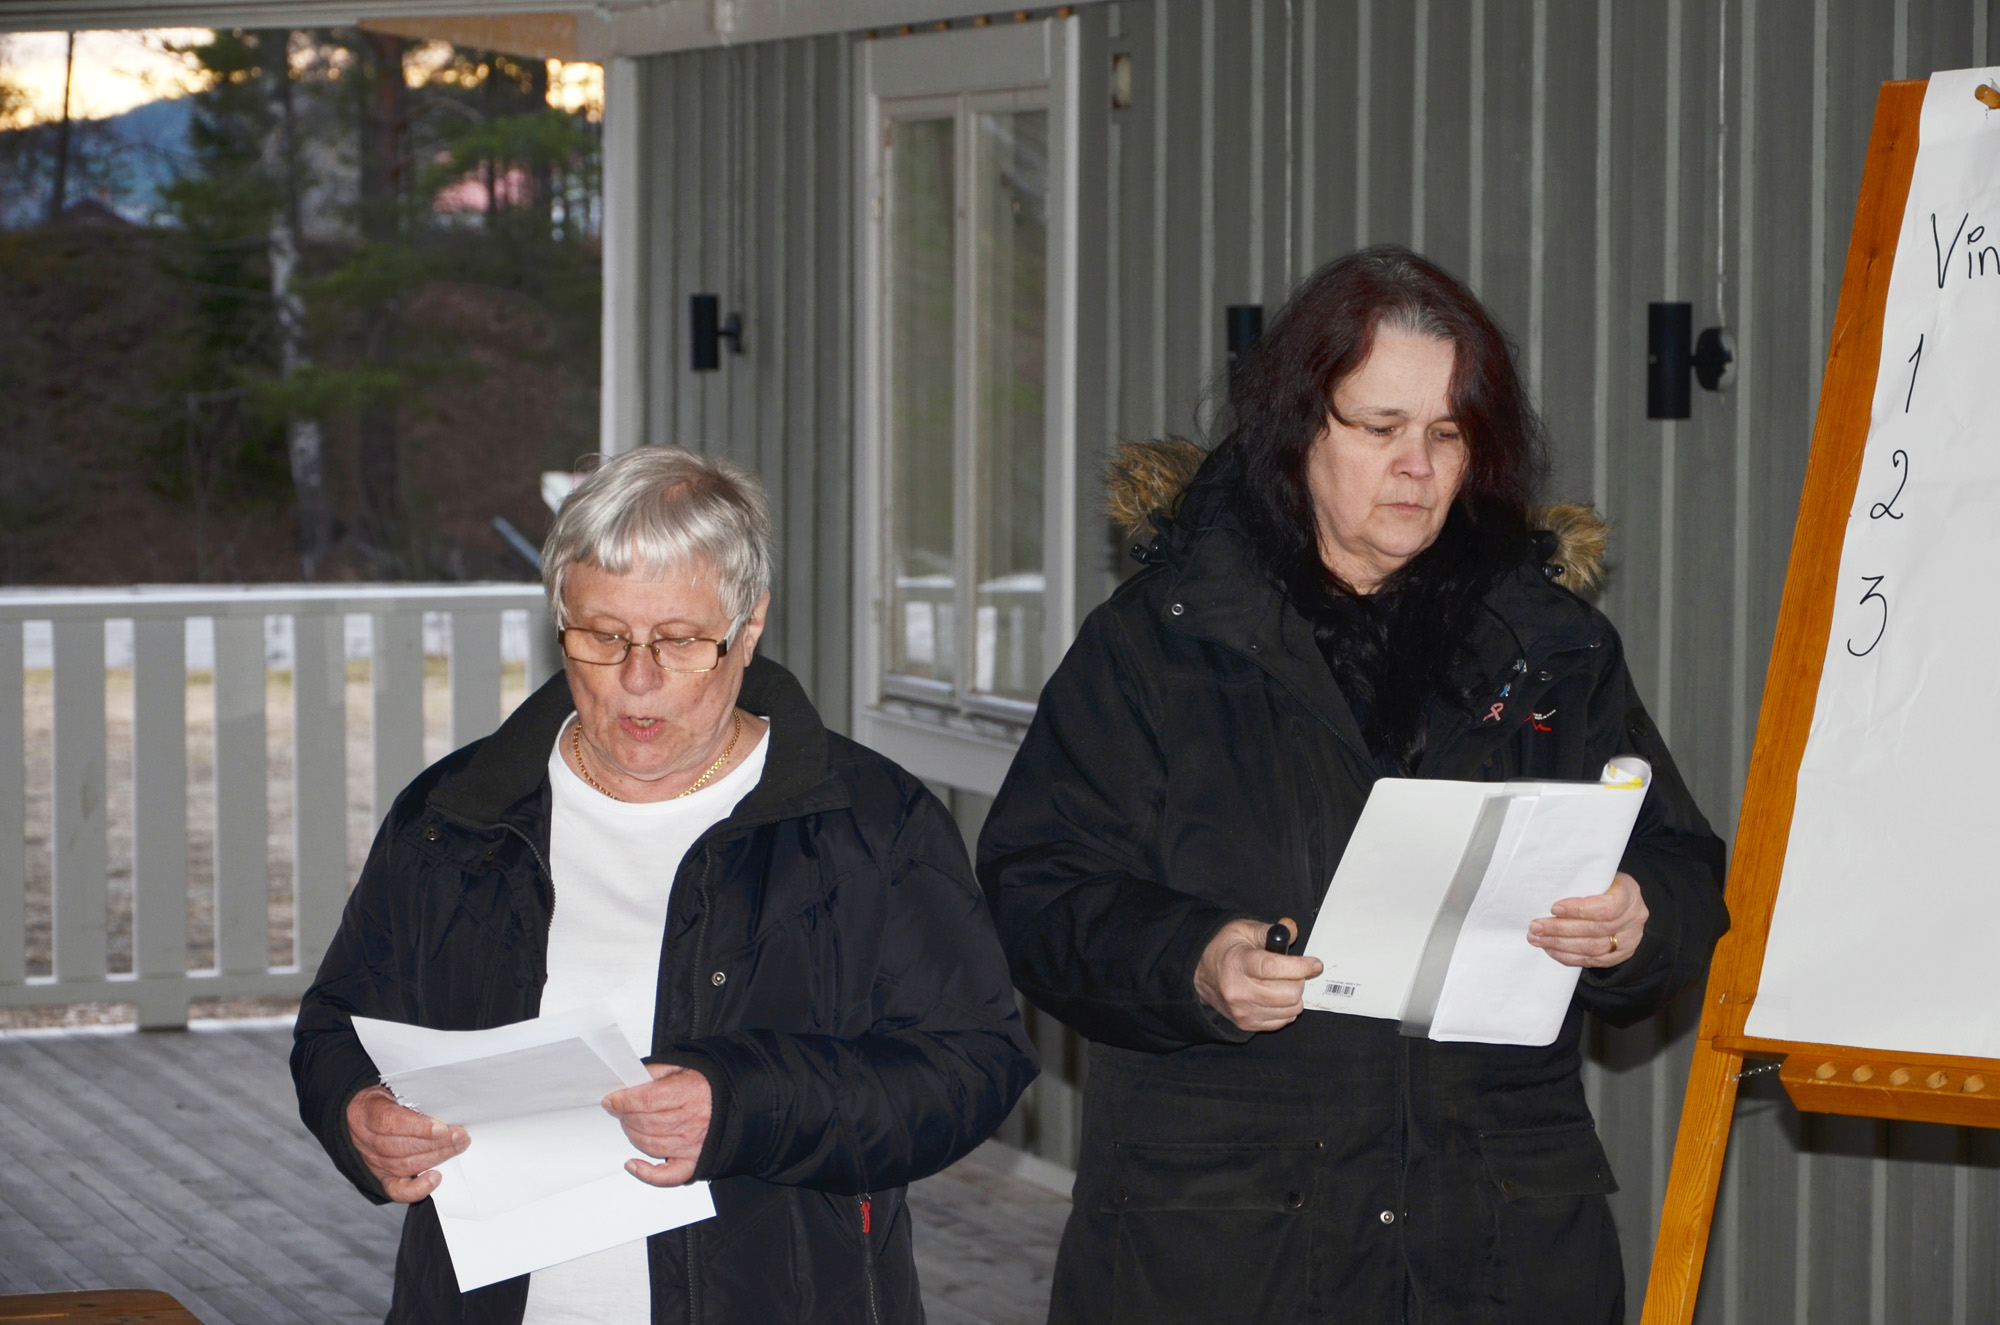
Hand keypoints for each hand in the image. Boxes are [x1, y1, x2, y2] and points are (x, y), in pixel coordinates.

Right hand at [345, 1085, 467, 1202]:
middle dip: (437, 1143)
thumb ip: (413, 1094)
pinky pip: (398, 1189)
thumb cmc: (385, 1101)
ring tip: (458, 1147)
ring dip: (437, 1157)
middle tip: (461, 1136)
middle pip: (403, 1147)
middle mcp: (368, 1141)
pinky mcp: (383, 1177)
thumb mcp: (393, 1088)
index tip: (441, 1128)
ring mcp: (374, 1162)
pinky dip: (418, 1188)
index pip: (391, 1122)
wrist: (361, 1117)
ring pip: (406, 1165)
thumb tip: (444, 1101)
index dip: (418, 1127)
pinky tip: (435, 1178)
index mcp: (368, 1113)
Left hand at [604, 1063, 712, 1186]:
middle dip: (625, 1116)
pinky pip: (667, 1176)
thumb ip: (655, 1071)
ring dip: (631, 1135)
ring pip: (650, 1145)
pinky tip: (633, 1165)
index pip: (648, 1099)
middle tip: (617, 1110)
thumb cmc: (711, 1086)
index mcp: (691, 1092)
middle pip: (646, 1122)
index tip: (611, 1100)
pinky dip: (647, 1174)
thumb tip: (628, 1080)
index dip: (624, 1101)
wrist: (739, 1102)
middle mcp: (694, 1120)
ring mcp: (693, 1145)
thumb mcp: (684, 1066)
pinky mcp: (694, 1163)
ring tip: (627, 1125)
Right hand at [1194, 918, 1324, 1031]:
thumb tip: (1293, 930)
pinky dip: (1286, 1008)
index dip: (1300, 967)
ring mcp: (1243, 1011)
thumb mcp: (1243, 930)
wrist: (1199, 974)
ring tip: (1282, 983)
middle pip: (1289, 994)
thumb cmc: (1224, 949)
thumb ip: (1270, 930)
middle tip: (1293, 972)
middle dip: (1299, 980)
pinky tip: (1275, 996)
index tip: (1315, 964)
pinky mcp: (1247, 1024)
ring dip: (1294, 995)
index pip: (1274, 968)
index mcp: (1237, 963)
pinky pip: (1283, 1020)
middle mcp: (1239, 991)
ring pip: (1290, 1009)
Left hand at [1529, 872, 1648, 967]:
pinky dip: (1569, 957)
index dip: (1579, 910)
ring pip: (1593, 948)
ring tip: (1538, 939)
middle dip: (1560, 930)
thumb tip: (1545, 889)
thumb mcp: (1598, 876)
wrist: (1624, 902)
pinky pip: (1593, 960)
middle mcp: (1634, 918)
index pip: (1606, 907)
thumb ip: (1581, 882)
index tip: (1554, 909)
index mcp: (1629, 893)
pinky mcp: (1621, 954)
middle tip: (1536, 927)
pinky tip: (1551, 950)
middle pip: (1595, 930)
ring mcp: (1630, 939)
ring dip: (1560, 945)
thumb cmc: (1604, 884)